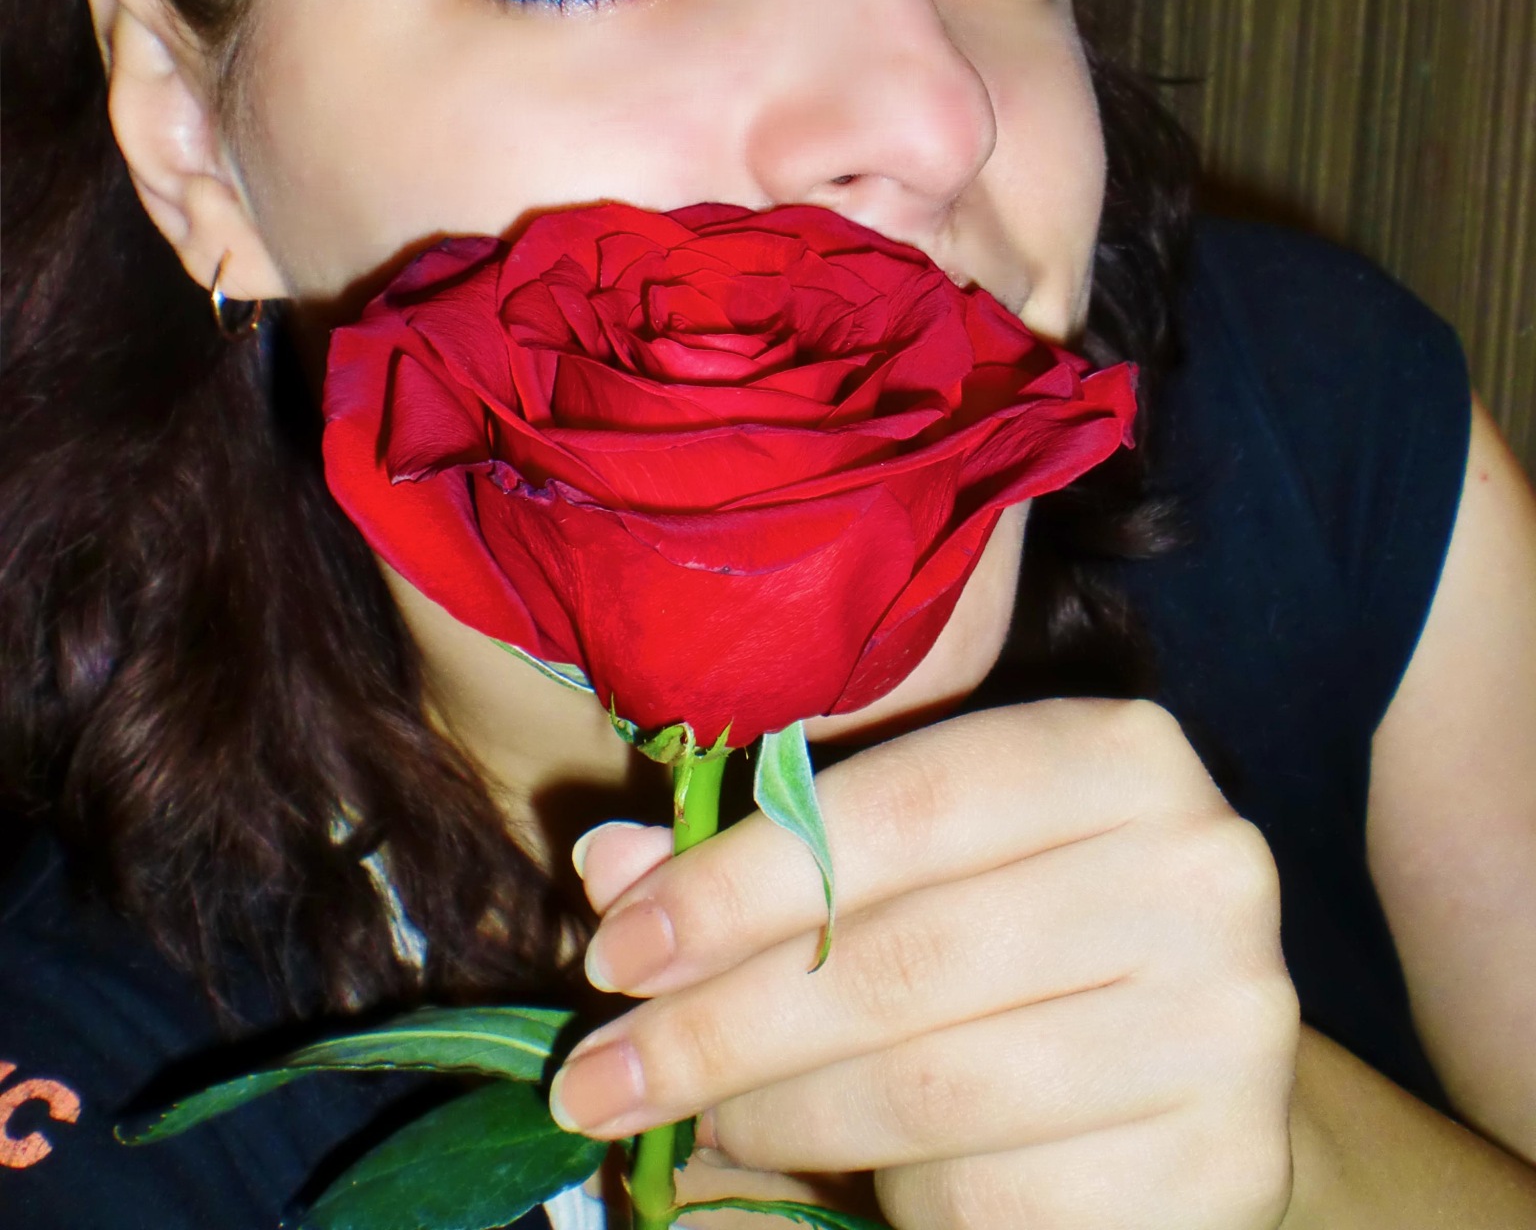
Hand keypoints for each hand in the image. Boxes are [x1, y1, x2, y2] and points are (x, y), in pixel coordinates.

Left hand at [553, 700, 1298, 1229]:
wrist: (1194, 1063)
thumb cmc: (1018, 927)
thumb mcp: (906, 862)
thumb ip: (771, 857)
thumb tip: (608, 863)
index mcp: (1122, 753)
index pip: (903, 806)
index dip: (741, 882)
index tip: (615, 952)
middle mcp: (1202, 872)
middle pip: (905, 959)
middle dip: (724, 1026)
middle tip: (602, 1076)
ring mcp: (1230, 1026)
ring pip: (938, 1087)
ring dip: (780, 1117)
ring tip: (697, 1125)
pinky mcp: (1223, 1165)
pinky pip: (1002, 1199)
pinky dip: (895, 1203)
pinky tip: (844, 1184)